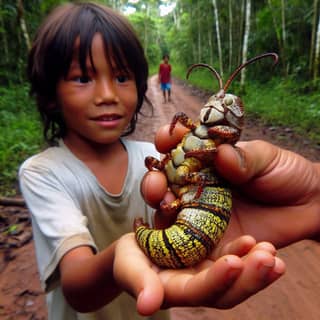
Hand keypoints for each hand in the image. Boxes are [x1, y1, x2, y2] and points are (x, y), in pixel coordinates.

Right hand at [113, 233, 284, 315]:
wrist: (136, 253)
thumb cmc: (128, 259)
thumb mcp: (129, 267)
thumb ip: (139, 283)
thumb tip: (147, 306)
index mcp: (175, 292)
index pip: (199, 292)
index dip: (217, 280)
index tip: (233, 261)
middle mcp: (196, 287)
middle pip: (227, 291)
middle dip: (249, 277)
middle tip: (268, 258)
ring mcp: (206, 274)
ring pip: (237, 279)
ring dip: (256, 267)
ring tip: (272, 252)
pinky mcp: (212, 259)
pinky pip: (235, 260)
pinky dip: (250, 254)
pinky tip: (264, 244)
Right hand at [141, 124, 319, 246]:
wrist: (308, 206)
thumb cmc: (286, 173)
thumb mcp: (268, 158)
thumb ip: (246, 157)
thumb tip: (221, 154)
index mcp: (208, 160)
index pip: (180, 147)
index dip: (169, 140)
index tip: (167, 137)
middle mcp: (198, 185)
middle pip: (166, 182)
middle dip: (154, 180)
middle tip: (156, 182)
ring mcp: (202, 212)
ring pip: (171, 210)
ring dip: (161, 206)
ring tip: (164, 204)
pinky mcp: (211, 237)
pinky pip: (192, 239)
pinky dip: (184, 235)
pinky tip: (186, 230)